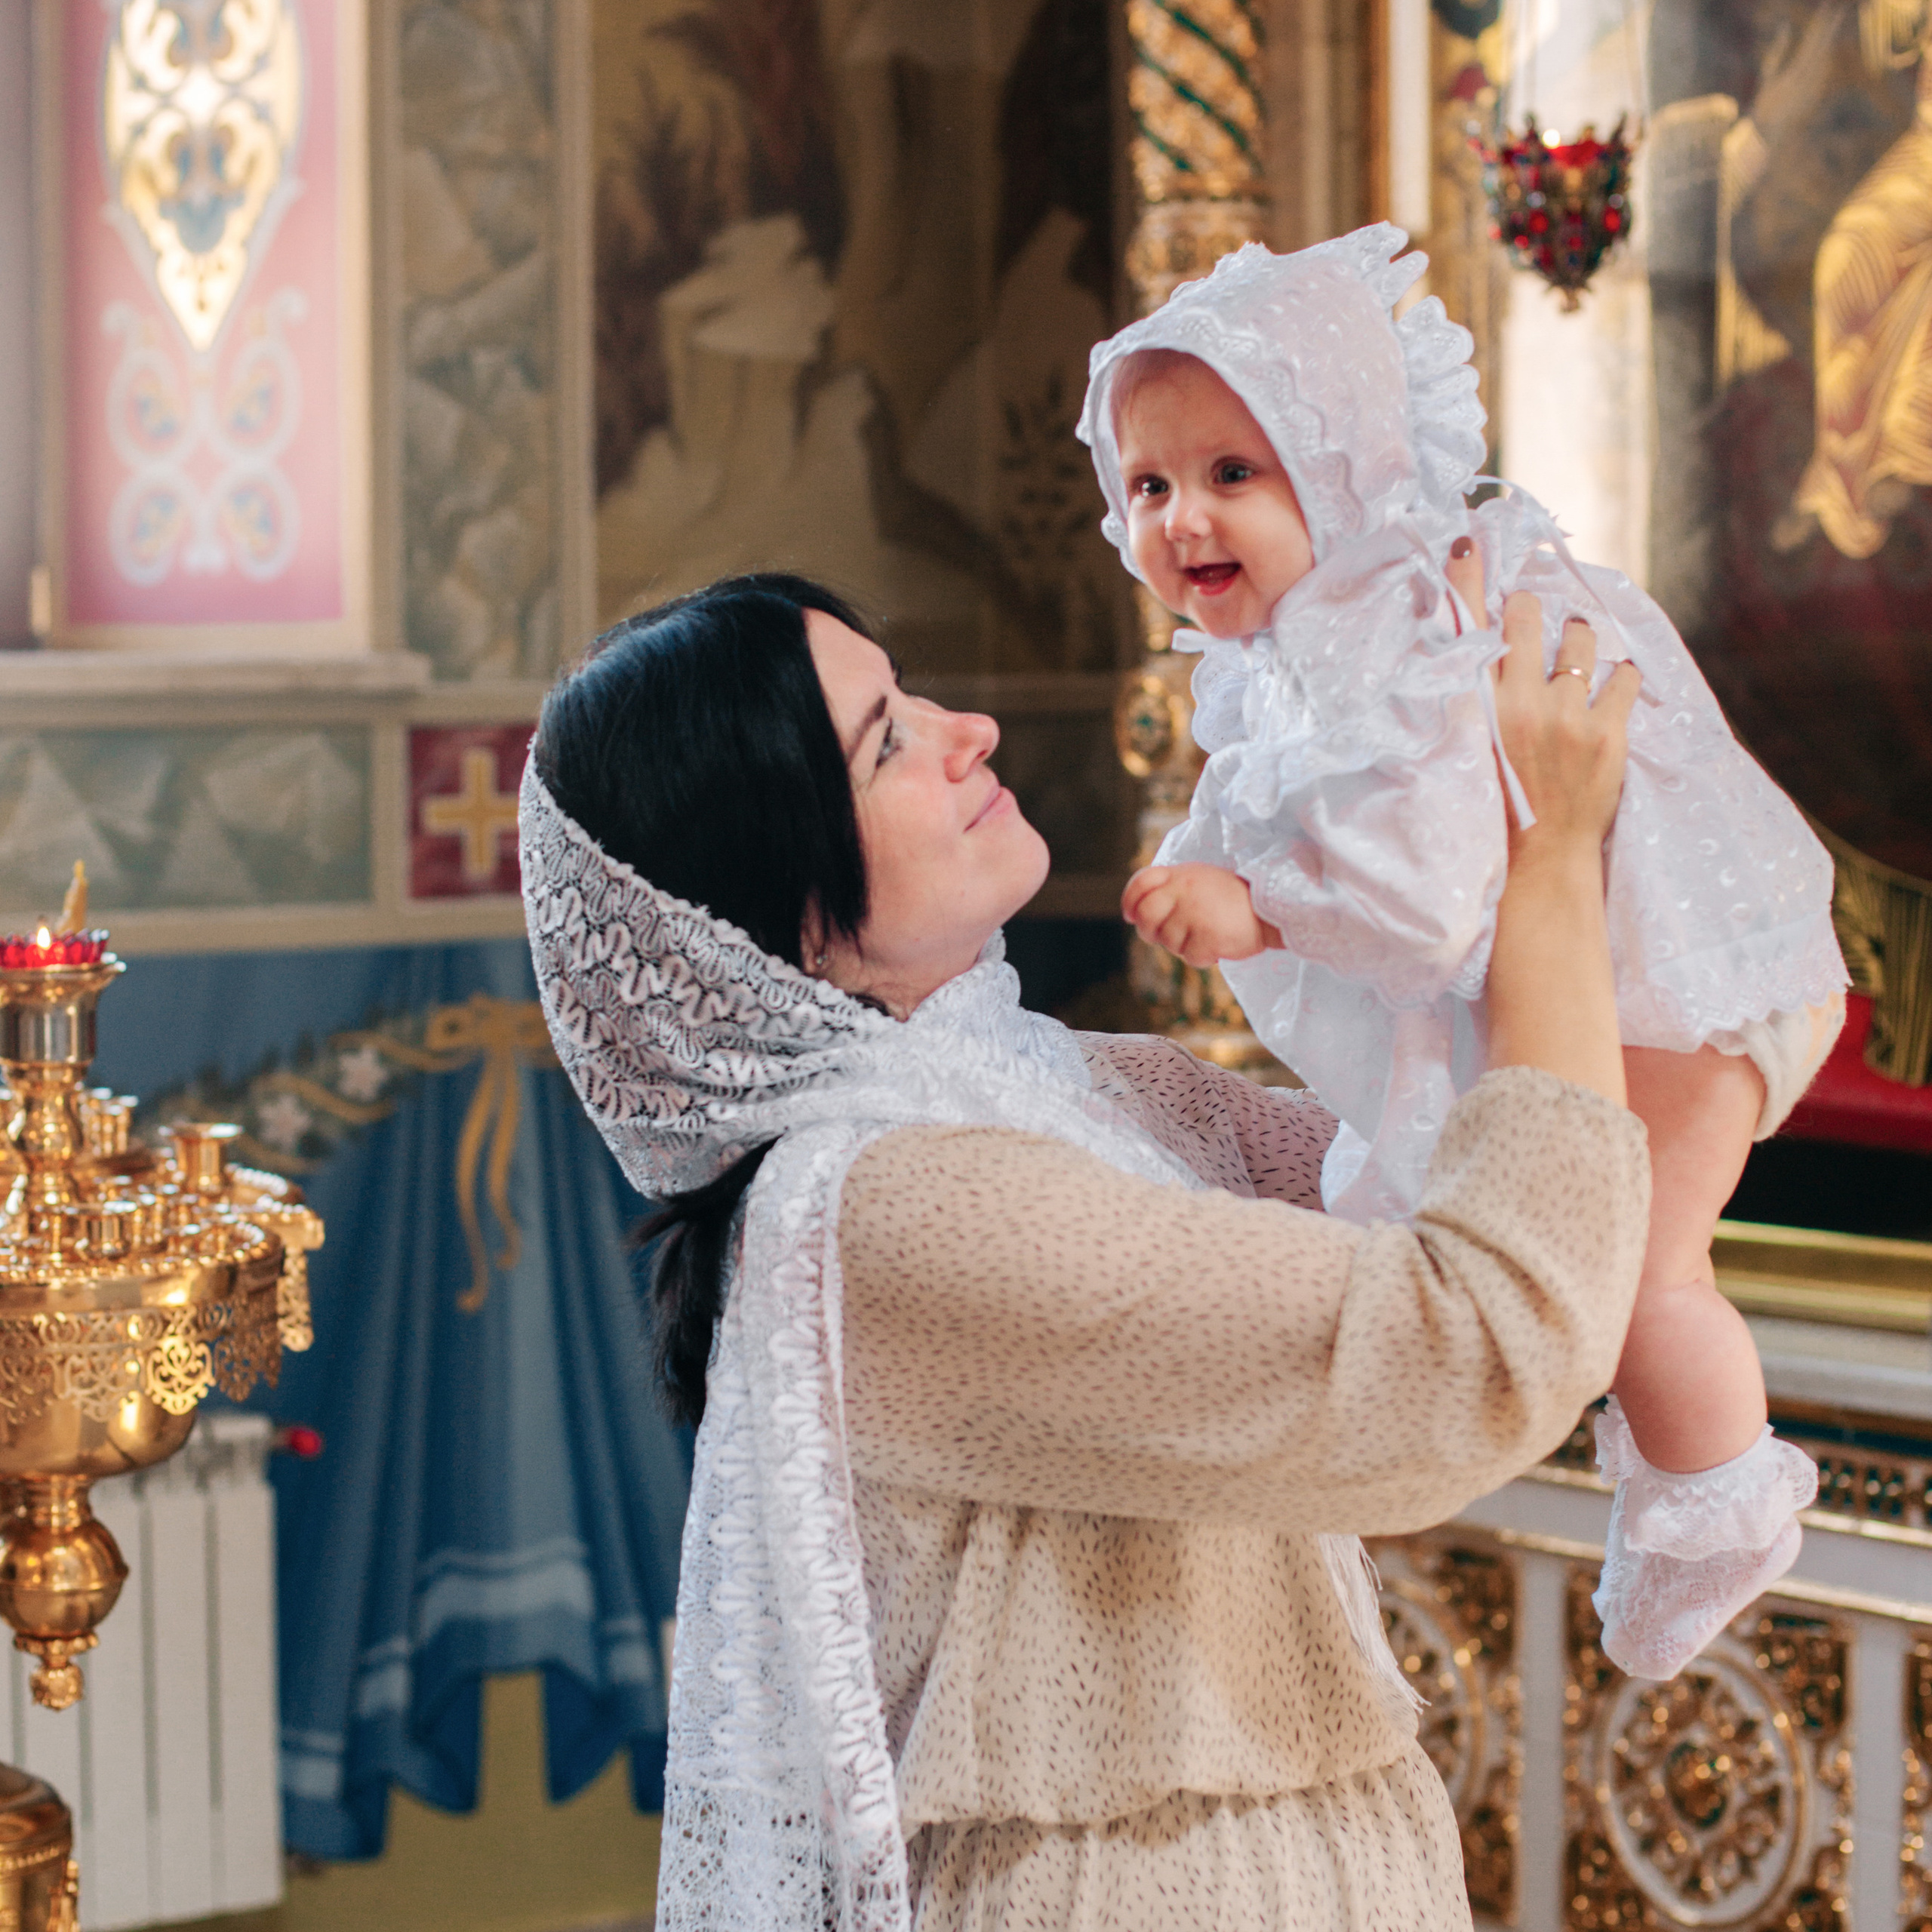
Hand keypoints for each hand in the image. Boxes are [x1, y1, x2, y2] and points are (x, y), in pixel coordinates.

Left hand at [1122, 863, 1279, 966]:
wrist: (1270, 909)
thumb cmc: (1234, 898)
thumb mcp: (1200, 879)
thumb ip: (1171, 888)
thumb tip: (1135, 912)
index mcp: (1181, 874)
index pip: (1141, 882)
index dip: (1129, 901)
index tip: (1130, 915)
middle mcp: (1184, 891)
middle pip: (1146, 916)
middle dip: (1150, 930)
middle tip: (1168, 934)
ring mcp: (1194, 913)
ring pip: (1167, 941)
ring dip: (1183, 944)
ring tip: (1206, 934)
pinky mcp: (1207, 936)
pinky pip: (1189, 956)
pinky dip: (1202, 956)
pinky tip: (1217, 945)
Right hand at [1451, 539, 1634, 1105]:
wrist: (1533, 883)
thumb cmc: (1480, 834)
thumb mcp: (1448, 773)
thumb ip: (1441, 728)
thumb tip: (1423, 700)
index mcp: (1470, 712)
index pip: (1462, 624)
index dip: (1464, 575)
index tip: (1465, 539)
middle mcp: (1516, 703)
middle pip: (1522, 615)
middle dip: (1524, 599)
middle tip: (1524, 593)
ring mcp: (1568, 718)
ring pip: (1581, 639)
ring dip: (1577, 636)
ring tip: (1574, 641)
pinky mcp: (1610, 737)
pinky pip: (1624, 680)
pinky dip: (1620, 676)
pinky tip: (1613, 680)